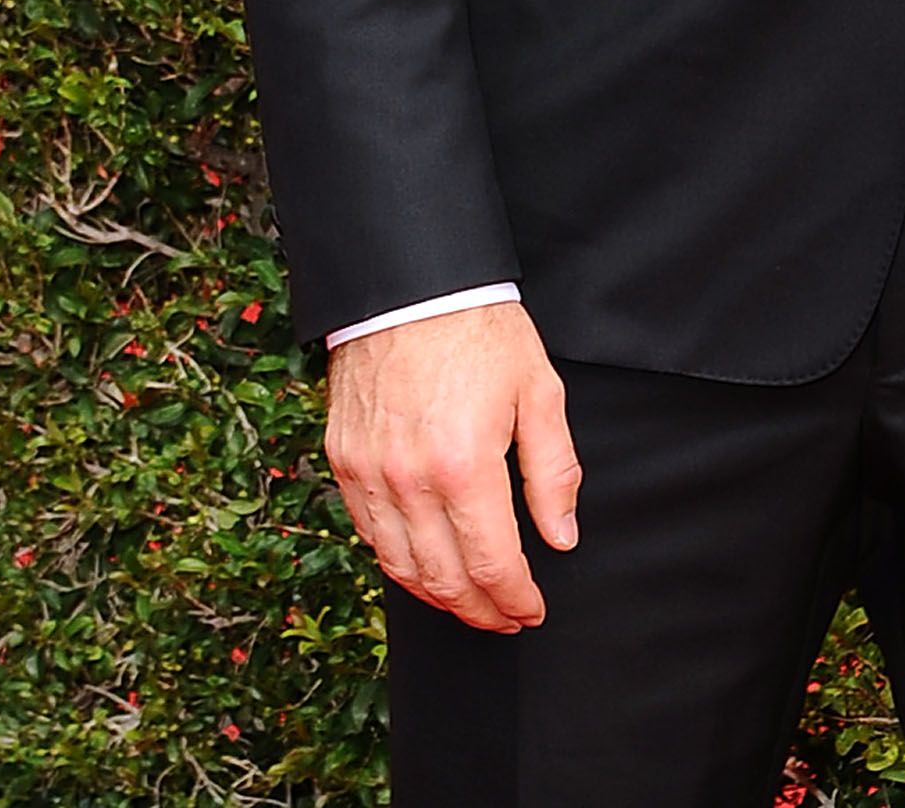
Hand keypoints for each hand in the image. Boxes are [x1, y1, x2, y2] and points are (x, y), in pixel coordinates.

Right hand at [325, 301, 578, 631]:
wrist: (413, 287)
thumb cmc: (481, 331)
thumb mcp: (539, 392)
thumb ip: (553, 471)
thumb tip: (560, 537)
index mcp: (465, 466)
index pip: (491, 564)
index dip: (514, 598)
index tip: (531, 609)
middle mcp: (410, 482)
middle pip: (443, 580)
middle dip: (479, 611)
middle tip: (505, 618)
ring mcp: (370, 476)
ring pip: (400, 568)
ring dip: (437, 597)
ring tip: (469, 604)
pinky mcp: (345, 463)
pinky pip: (369, 534)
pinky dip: (398, 563)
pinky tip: (423, 566)